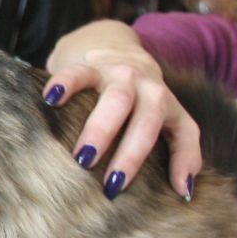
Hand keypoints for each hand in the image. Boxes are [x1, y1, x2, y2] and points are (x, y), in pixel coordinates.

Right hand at [43, 41, 202, 196]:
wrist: (111, 45)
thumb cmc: (139, 95)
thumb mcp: (169, 116)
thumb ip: (182, 148)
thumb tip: (185, 192)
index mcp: (167, 104)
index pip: (181, 133)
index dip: (180, 161)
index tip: (171, 192)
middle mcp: (147, 87)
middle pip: (145, 119)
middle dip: (130, 153)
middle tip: (111, 184)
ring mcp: (118, 74)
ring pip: (116, 98)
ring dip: (100, 129)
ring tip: (80, 156)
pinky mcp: (89, 65)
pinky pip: (77, 74)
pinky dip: (65, 84)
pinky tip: (51, 100)